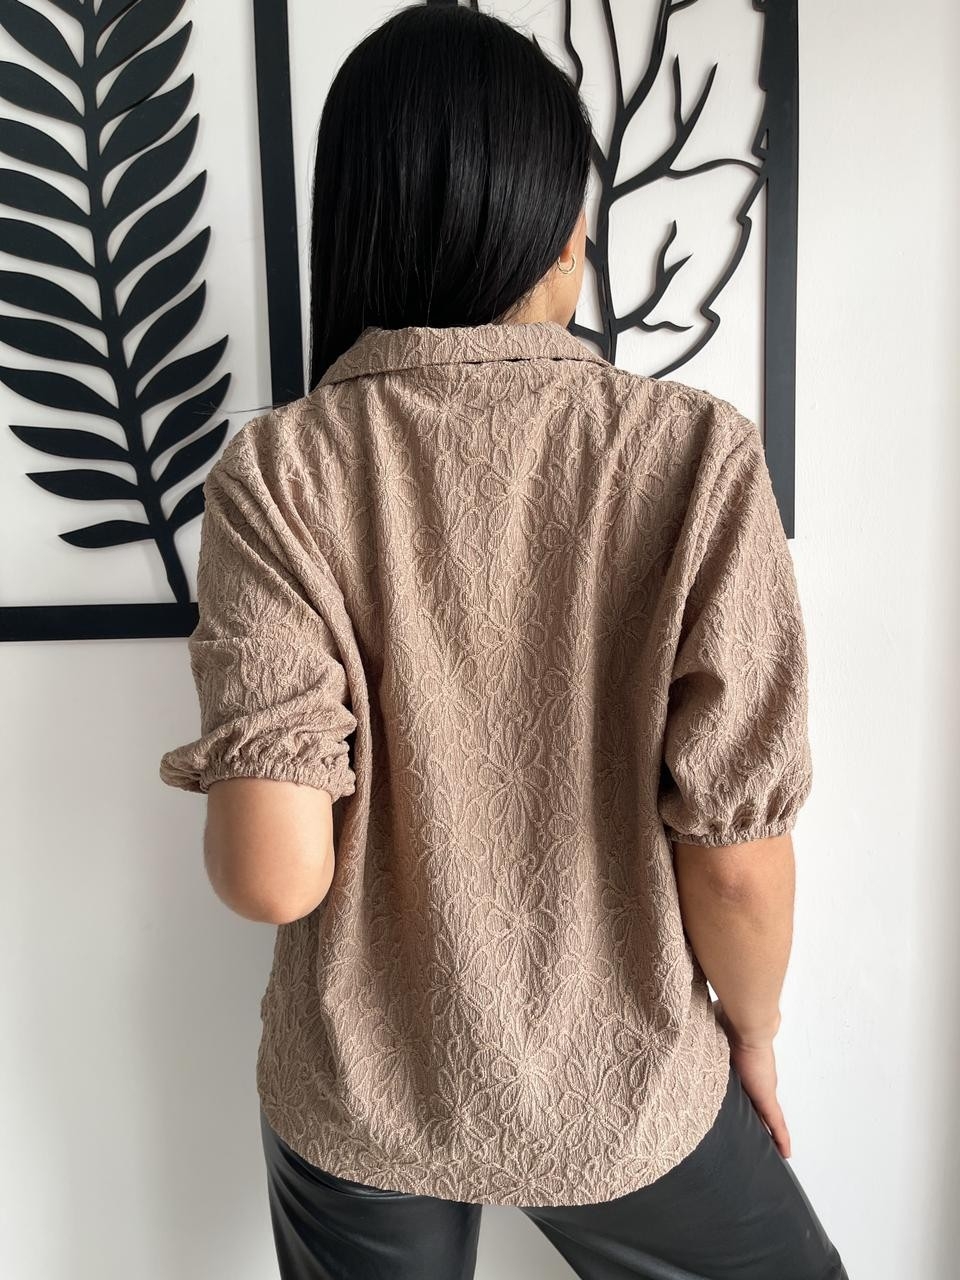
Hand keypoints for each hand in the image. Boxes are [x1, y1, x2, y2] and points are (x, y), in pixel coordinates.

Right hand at [712, 998, 791, 1158]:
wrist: (744, 1023)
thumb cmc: (726, 1022)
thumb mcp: (707, 1036)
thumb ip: (698, 1040)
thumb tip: (679, 1033)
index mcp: (736, 1066)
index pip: (736, 1089)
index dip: (736, 1101)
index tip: (731, 1113)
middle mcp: (751, 1078)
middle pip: (751, 1105)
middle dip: (750, 1119)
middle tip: (745, 1138)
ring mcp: (761, 1088)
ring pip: (764, 1117)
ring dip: (764, 1131)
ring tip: (763, 1150)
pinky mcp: (766, 1097)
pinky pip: (776, 1123)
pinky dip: (780, 1137)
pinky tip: (784, 1153)